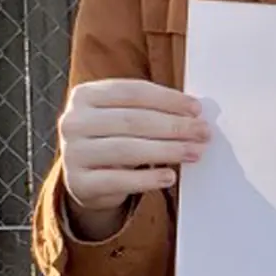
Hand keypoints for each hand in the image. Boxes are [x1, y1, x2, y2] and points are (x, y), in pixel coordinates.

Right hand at [59, 78, 209, 214]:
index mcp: (84, 95)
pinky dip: (148, 178)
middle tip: (202, 132)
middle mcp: (73, 122)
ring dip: (168, 151)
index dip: (168, 99)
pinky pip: (118, 180)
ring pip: (128, 149)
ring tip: (194, 152)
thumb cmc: (113, 138)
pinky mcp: (78, 184)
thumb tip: (194, 112)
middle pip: (133, 120)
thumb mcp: (123, 116)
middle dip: (174, 126)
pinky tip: (169, 176)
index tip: (196, 108)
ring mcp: (72, 153)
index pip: (132, 92)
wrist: (85, 179)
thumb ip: (151, 109)